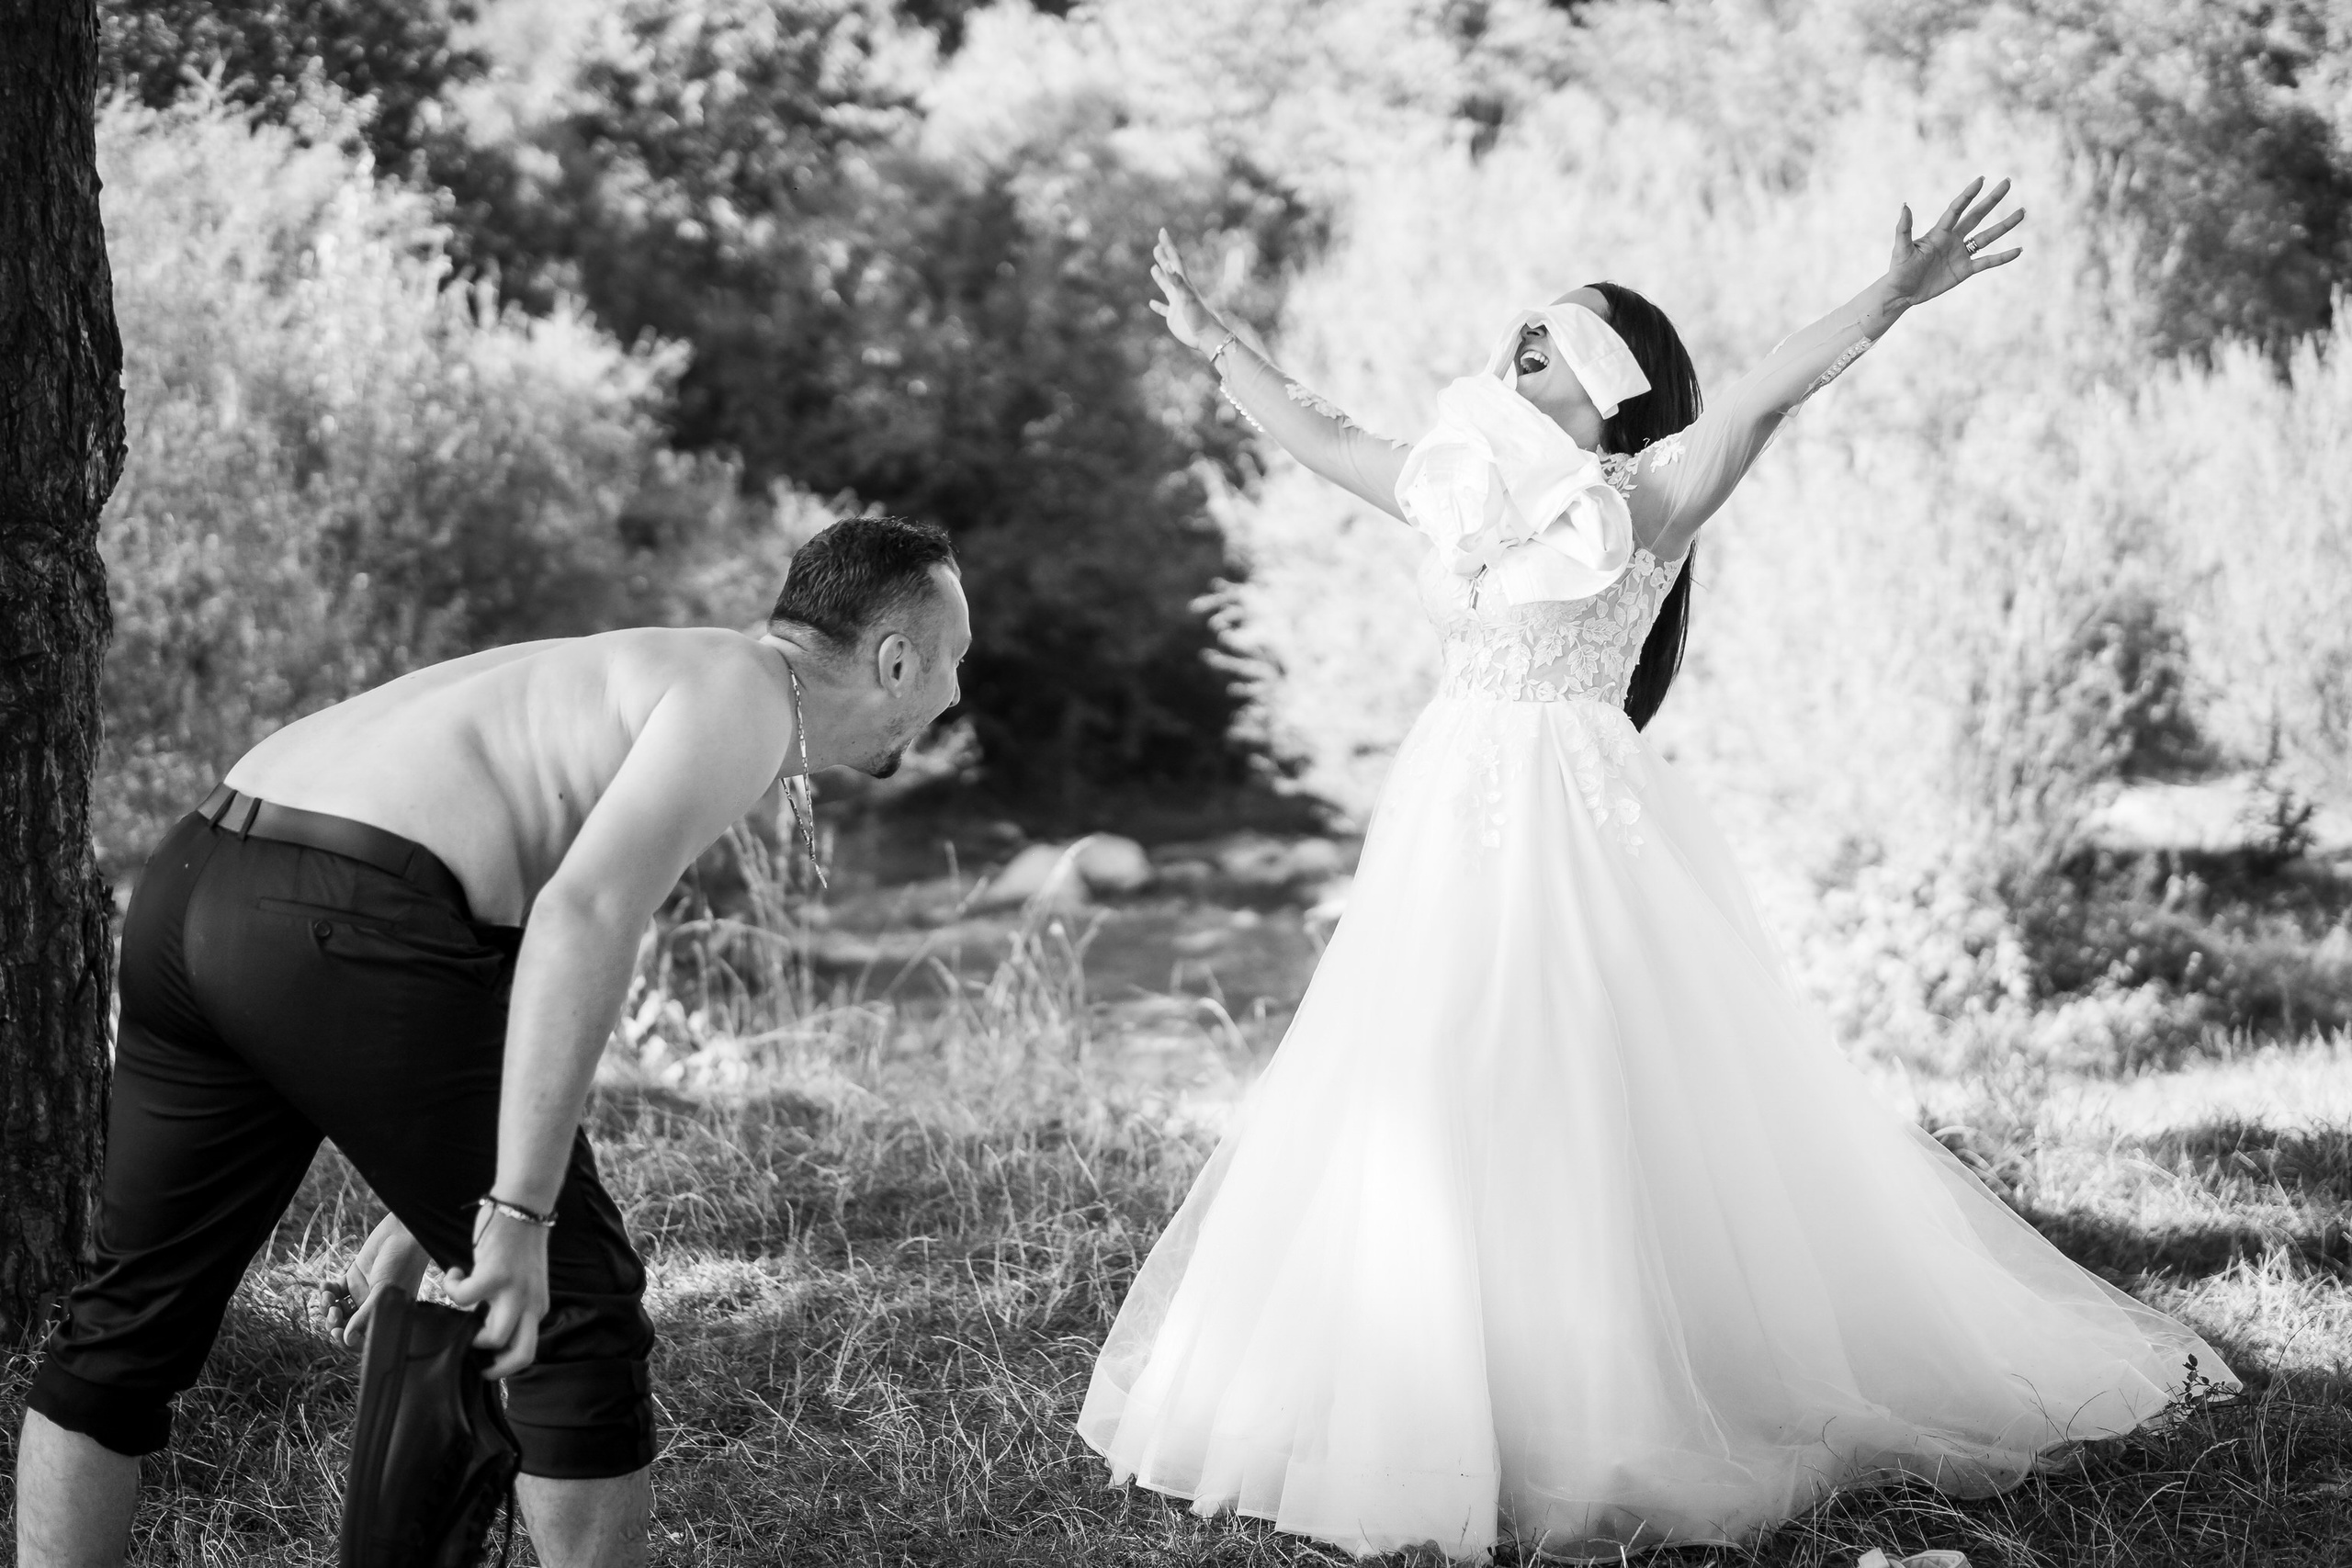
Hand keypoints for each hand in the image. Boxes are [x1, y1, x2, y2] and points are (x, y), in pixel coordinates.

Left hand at [329, 1213, 431, 1348]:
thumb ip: (364, 1316)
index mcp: (385, 1315)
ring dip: (327, 1306)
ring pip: (337, 1309)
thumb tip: (347, 1340)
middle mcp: (373, 1307)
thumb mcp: (384, 1293)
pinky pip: (335, 1291)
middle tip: (332, 1311)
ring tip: (327, 1296)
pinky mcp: (355, 1277)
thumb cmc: (404, 1263)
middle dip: (334, 1322)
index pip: (363, 1337)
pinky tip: (325, 1285)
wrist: (404, 1233)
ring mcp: (362, 1292)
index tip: (337, 1333)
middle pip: (346, 1325)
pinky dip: (327, 1290)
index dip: (347, 1340)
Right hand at [444, 1206, 551, 1380]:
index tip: (485, 1364)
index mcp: (537, 1306)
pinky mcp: (495, 1274)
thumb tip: (480, 1326)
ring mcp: (514, 1290)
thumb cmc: (516, 1243)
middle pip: (522, 1353)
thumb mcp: (521, 1281)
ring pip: (495, 1336)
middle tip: (470, 1357)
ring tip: (461, 1303)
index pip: (527, 1348)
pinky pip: (464, 1297)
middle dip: (495, 1369)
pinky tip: (453, 1272)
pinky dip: (451, 1287)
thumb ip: (509, 1305)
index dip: (505, 1363)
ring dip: (469, 1331)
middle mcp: (530, 1302)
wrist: (523, 1206)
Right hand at [1148, 228, 1230, 354]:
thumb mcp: (1186, 296)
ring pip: (1167, 287)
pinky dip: (1157, 305)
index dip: (1168, 245)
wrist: (1205, 336)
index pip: (1174, 259)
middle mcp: (1180, 290)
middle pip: (1170, 270)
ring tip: (1154, 268)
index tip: (1162, 231)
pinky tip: (1151, 303)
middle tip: (1157, 245)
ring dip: (1160, 277)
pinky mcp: (1174, 317)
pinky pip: (1164, 309)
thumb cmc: (1198, 316)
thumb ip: (1176, 281)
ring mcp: (1177, 303)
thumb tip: (1167, 265)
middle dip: (1163, 257)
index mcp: (1184, 283)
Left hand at [1884, 175, 2023, 310]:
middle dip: (1992, 199)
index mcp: (1939, 232)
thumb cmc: (1899, 270)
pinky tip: (2019, 250)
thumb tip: (1905, 205)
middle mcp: (1953, 239)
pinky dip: (2003, 257)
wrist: (1902, 294)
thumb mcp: (1901, 249)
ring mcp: (1961, 254)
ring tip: (2022, 212)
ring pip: (1987, 236)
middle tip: (2008, 182)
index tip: (1982, 179)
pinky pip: (1988, 262)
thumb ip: (1904, 228)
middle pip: (1977, 215)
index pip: (1957, 209)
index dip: (1968, 194)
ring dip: (2005, 225)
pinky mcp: (1965, 270)